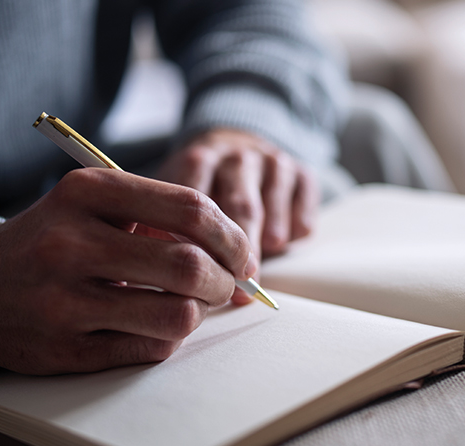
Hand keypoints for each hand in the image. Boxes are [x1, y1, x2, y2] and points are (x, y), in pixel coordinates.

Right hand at [0, 168, 256, 374]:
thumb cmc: (52, 242)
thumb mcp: (92, 206)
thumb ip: (157, 216)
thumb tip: (236, 254)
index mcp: (87, 193)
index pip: (191, 209)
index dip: (233, 237)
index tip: (243, 256)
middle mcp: (72, 243)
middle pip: (188, 265)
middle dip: (224, 281)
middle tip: (226, 287)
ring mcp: (65, 300)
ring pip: (176, 315)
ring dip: (198, 314)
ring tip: (190, 307)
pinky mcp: (64, 348)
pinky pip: (149, 349)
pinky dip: (167, 340)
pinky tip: (154, 326)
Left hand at [156, 129, 319, 259]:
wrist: (236, 145)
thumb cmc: (201, 185)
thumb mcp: (174, 193)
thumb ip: (164, 225)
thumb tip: (160, 272)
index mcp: (199, 160)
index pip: (197, 199)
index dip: (200, 241)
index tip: (198, 274)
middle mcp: (236, 156)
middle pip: (240, 204)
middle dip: (239, 248)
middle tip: (236, 283)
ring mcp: (271, 161)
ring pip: (273, 198)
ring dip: (271, 232)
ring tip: (265, 258)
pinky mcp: (302, 170)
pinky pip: (304, 197)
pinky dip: (296, 223)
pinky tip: (285, 243)